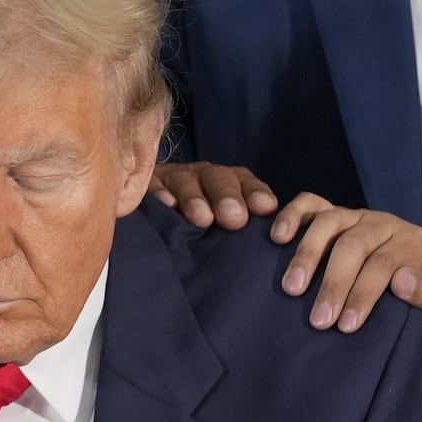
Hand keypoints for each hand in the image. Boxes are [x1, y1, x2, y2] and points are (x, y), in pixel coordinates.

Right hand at [151, 161, 277, 228]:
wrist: (149, 222)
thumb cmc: (197, 231)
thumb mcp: (222, 227)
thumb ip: (243, 232)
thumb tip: (276, 244)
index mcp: (226, 183)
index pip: (244, 181)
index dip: (255, 192)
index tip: (266, 208)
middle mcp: (201, 177)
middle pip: (217, 178)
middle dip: (227, 196)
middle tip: (234, 219)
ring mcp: (172, 180)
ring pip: (185, 181)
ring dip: (195, 198)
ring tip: (202, 219)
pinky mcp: (146, 187)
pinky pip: (153, 188)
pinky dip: (160, 196)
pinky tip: (167, 207)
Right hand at [270, 192, 421, 341]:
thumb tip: (402, 281)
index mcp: (414, 242)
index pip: (384, 263)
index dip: (363, 293)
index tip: (346, 326)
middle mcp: (383, 223)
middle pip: (352, 245)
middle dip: (334, 284)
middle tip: (319, 320)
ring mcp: (356, 217)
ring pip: (329, 222)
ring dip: (307, 255)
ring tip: (292, 288)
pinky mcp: (334, 216)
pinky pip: (311, 204)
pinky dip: (292, 216)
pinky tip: (277, 238)